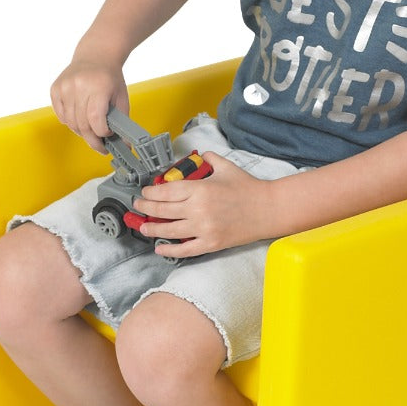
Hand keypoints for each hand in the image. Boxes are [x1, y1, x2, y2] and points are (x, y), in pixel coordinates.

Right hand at [49, 58, 129, 150]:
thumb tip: (125, 146)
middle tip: (101, 147)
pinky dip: (70, 122)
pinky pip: (61, 115)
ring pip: (70, 123)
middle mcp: (79, 85)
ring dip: (81, 133)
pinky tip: (80, 120)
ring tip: (91, 133)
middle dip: (92, 140)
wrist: (95, 56)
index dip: (102, 133)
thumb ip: (122, 122)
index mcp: (98, 86)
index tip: (108, 136)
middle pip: (82, 124)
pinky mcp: (55, 89)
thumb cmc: (110, 78)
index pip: (96, 119)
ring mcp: (65, 87)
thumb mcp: (121, 97)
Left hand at [134, 152, 269, 256]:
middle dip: (146, 209)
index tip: (145, 193)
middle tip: (138, 207)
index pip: (166, 191)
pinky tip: (159, 248)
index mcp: (200, 189)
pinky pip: (185, 250)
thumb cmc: (248, 188)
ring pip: (169, 231)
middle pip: (163, 211)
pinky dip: (169, 250)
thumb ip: (209, 159)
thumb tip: (199, 155)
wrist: (268, 209)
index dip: (151, 193)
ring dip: (152, 229)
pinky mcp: (211, 243)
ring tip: (143, 227)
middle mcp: (198, 210)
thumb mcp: (226, 167)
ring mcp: (204, 229)